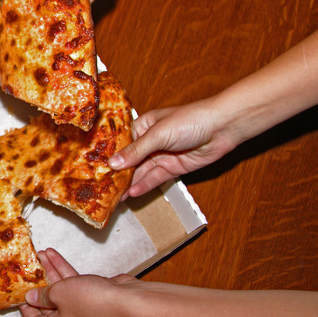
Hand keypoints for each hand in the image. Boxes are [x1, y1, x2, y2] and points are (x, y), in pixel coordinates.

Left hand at [21, 248, 137, 316]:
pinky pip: (71, 283)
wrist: (125, 300)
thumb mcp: (59, 294)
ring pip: (59, 289)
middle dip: (37, 282)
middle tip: (27, 267)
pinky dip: (62, 269)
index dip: (24, 305)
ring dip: (49, 270)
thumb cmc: (93, 303)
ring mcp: (79, 309)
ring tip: (39, 255)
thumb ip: (43, 295)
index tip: (19, 289)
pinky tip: (53, 255)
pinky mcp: (90, 297)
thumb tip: (31, 298)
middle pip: (46, 303)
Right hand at [108, 98, 240, 196]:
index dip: (110, 156)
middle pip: (130, 160)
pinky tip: (132, 193)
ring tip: (114, 196)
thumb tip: (113, 163)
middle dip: (118, 173)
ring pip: (141, 172)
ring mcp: (162, 155)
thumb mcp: (158, 134)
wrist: (222, 128)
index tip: (95, 169)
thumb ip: (136, 151)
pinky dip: (144, 186)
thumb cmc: (189, 120)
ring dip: (129, 183)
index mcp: (143, 126)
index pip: (121, 143)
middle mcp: (150, 141)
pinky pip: (156, 178)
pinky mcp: (174, 168)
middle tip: (102, 187)